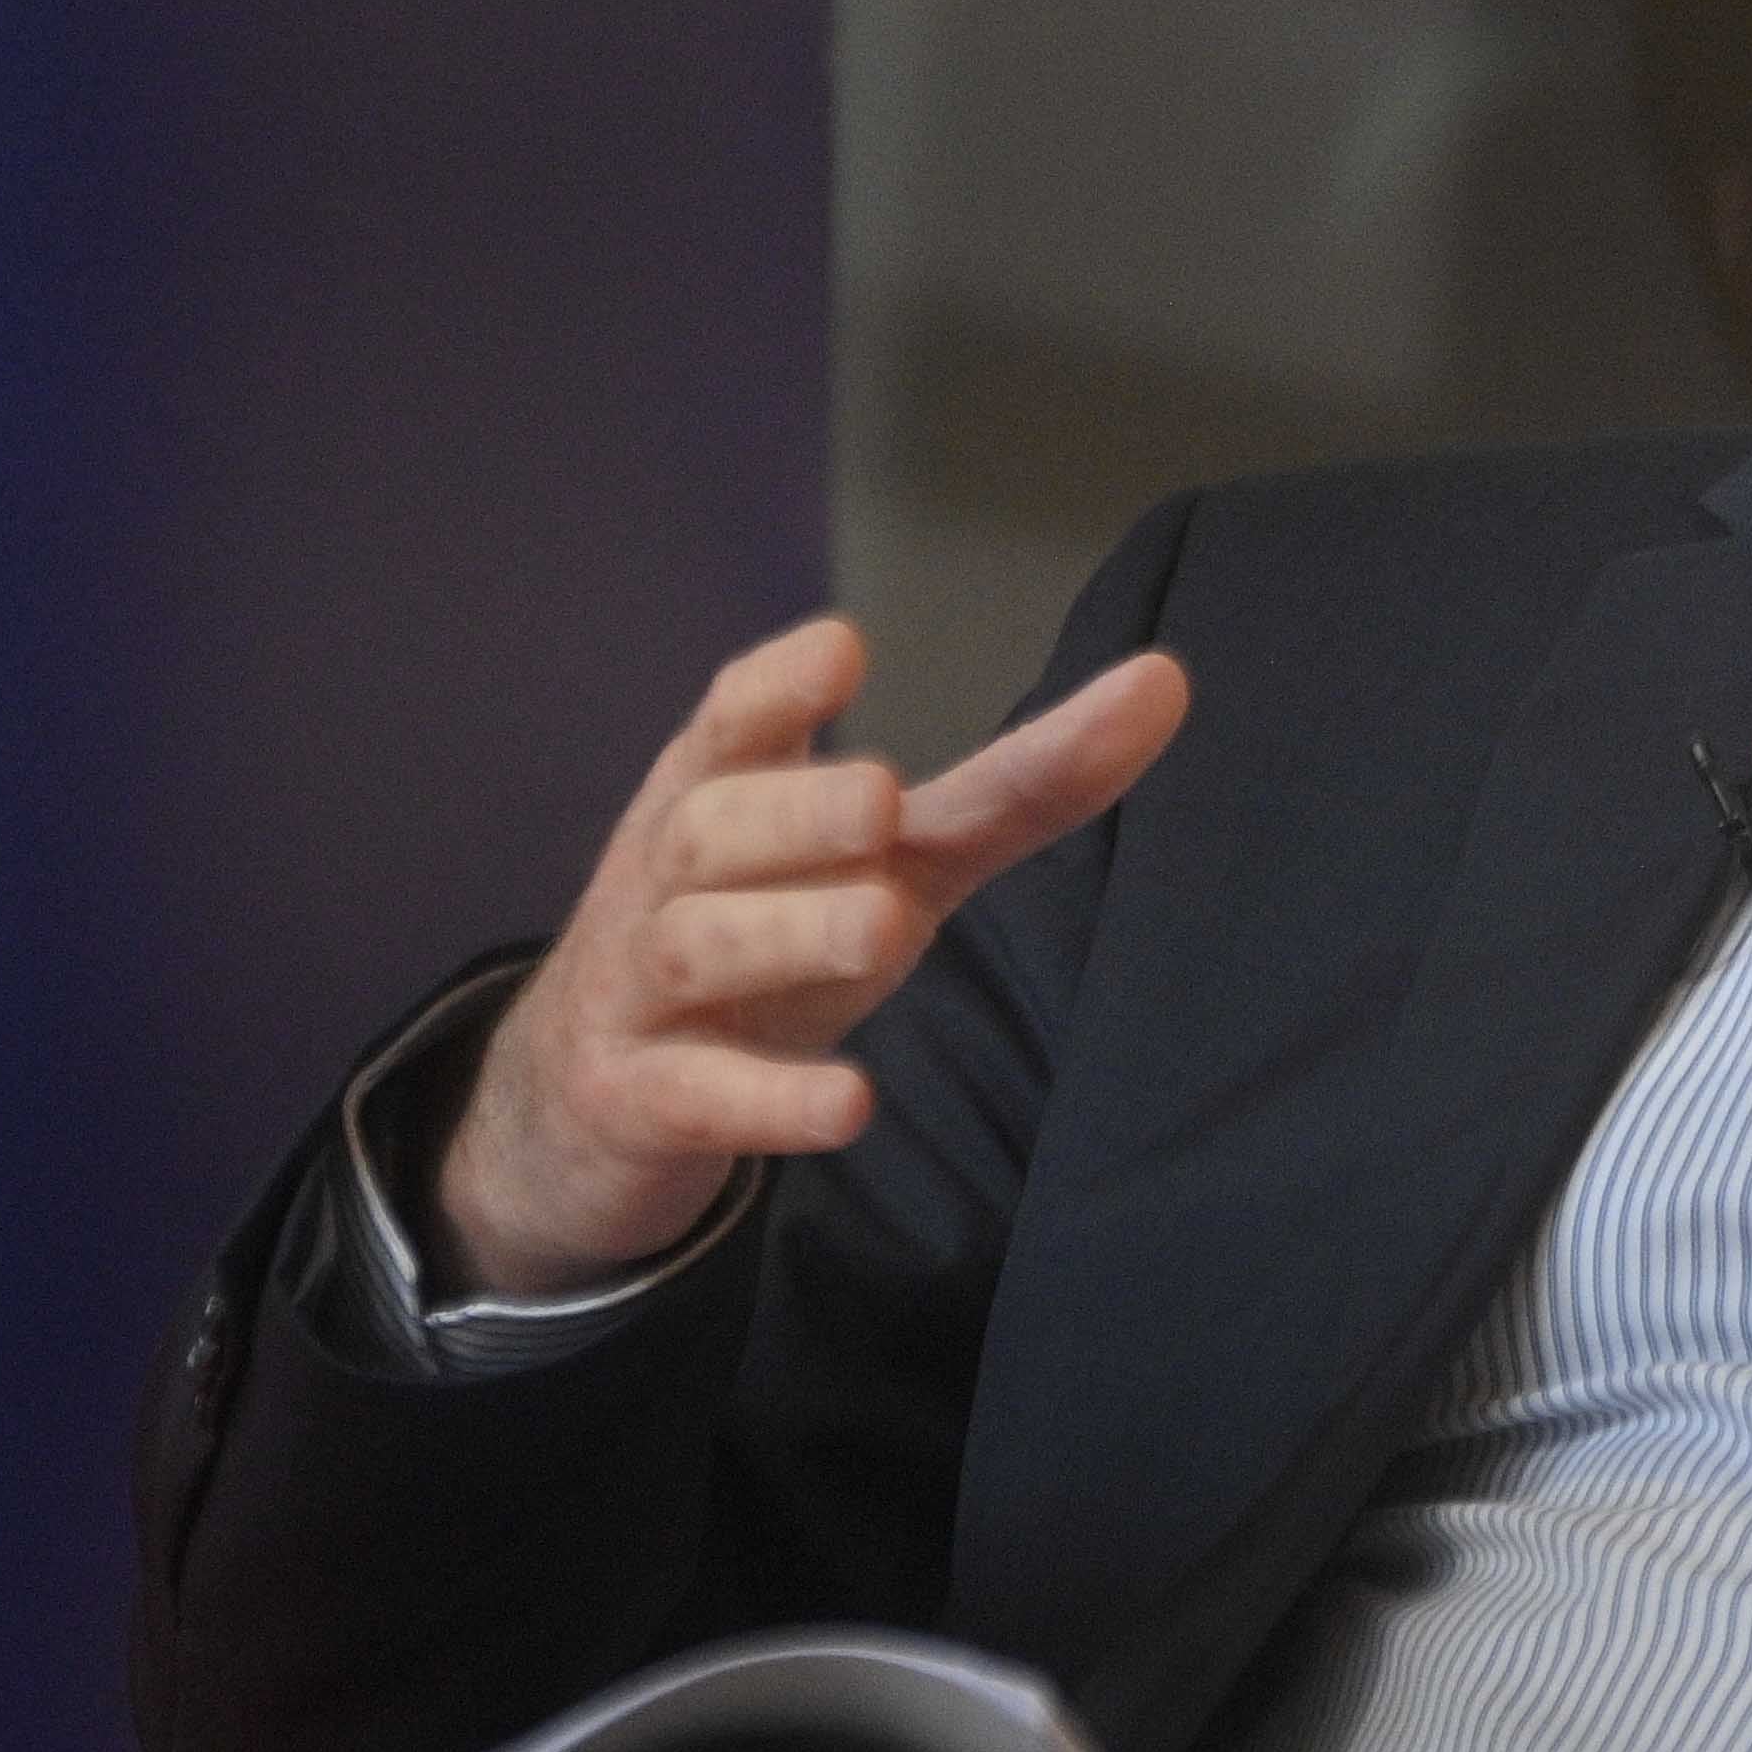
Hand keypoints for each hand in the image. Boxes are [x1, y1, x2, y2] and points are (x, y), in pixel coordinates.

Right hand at [436, 618, 1188, 1298]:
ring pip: (698, 947)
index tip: (842, 646)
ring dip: (788, 932)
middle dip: (795, 809)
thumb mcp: (887, 858)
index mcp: (721, 795)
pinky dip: (768, 1101)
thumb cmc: (766, 937)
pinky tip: (849, 1106)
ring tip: (884, 922)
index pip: (730, 722)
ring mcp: (643, 992)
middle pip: (712, 829)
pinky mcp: (638, 1101)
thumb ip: (1014, 784)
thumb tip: (1165, 682)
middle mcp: (669, 879)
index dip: (777, 687)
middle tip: (882, 799)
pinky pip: (695, 1095)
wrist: (586, 1098)